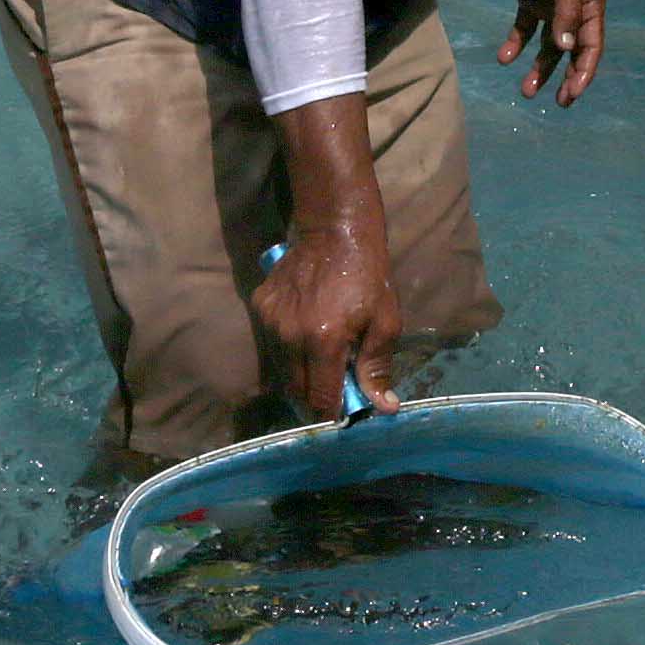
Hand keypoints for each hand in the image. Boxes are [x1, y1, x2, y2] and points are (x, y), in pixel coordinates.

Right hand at [255, 201, 400, 419]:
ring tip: (320, 361)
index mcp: (323, 341)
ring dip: (300, 373)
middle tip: (333, 389)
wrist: (335, 232)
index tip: (342, 412)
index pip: (319, 397)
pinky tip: (305, 333)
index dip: (331, 411)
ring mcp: (269, 320)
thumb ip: (378, 367)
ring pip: (281, 369)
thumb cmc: (368, 277)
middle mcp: (289, 335)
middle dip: (314, 397)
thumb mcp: (386, 321)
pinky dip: (288, 348)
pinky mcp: (259, 306)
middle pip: (296, 389)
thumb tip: (383, 407)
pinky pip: (271, 343)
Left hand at [500, 0, 607, 103]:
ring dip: (539, 68)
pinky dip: (515, 44)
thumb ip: (566, 17)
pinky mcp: (530, 0)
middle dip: (564, 78)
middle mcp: (574, 12)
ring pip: (547, 46)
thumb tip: (567, 50)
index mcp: (590, 9)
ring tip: (525, 91)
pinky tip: (504, 58)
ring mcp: (551, 7)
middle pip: (571, 53)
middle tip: (556, 102)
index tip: (570, 95)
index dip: (583, 74)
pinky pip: (524, 29)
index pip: (590, 49)